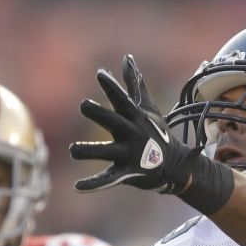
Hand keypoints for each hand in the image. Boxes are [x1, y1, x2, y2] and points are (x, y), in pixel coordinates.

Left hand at [70, 55, 194, 193]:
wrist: (173, 165)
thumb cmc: (155, 132)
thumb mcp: (146, 107)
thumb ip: (134, 83)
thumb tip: (127, 58)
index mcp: (134, 117)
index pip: (122, 99)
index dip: (112, 87)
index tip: (100, 74)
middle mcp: (132, 134)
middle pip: (114, 122)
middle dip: (100, 114)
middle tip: (84, 105)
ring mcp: (129, 154)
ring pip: (107, 153)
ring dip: (90, 151)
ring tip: (72, 150)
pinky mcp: (126, 174)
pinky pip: (108, 180)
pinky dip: (94, 185)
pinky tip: (77, 187)